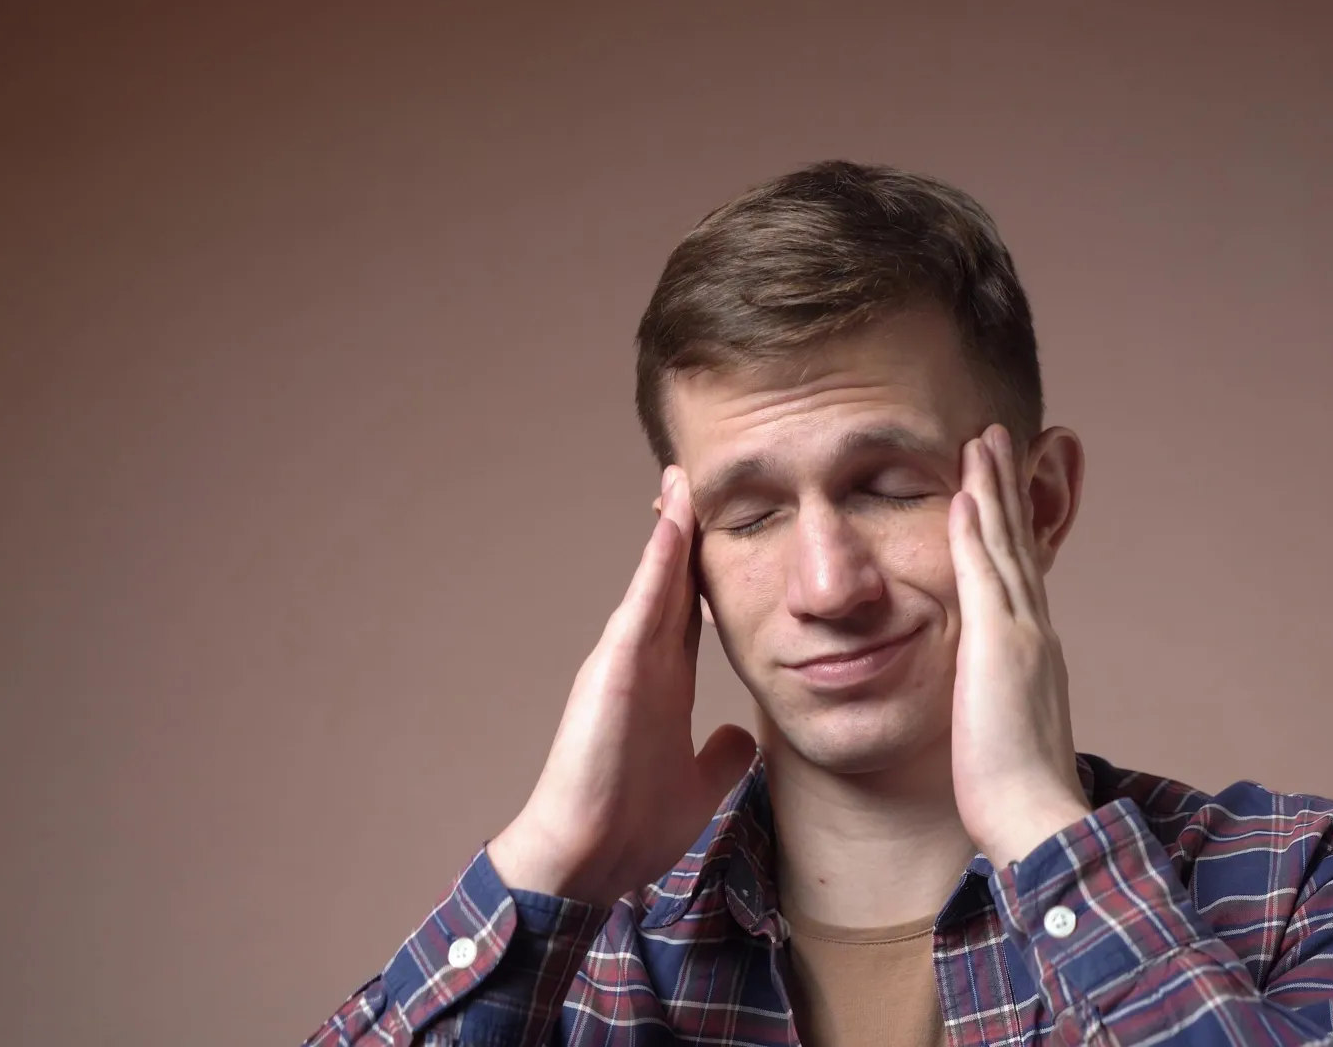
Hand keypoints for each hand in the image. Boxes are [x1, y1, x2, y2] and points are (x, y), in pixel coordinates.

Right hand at [487, 467, 757, 904]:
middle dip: (685, 530)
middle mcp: (645, 663)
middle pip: (670, 582)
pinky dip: (656, 566)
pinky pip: (640, 607)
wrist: (588, 860)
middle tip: (695, 474)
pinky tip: (673, 528)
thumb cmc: (631, 828)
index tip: (725, 526)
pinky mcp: (612, 672)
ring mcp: (625, 663)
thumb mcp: (699, 784)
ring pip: (654, 582)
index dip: (706, 569)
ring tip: (684, 479)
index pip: (690, 611)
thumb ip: (720, 755)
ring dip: (671, 529)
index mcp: (665, 684)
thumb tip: (744, 734)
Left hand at [949, 425, 1093, 866]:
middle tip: (996, 437)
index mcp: (1033, 652)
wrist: (1036, 818)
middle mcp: (1034, 632)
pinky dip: (974, 529)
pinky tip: (962, 491)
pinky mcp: (997, 645)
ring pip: (1004, 544)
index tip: (997, 485)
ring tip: (981, 440)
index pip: (1019, 573)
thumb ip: (995, 705)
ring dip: (991, 488)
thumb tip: (988, 703)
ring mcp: (1020, 634)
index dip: (1009, 526)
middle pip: (1018, 543)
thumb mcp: (1004, 733)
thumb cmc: (1016, 794)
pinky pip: (982, 573)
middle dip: (1006, 487)